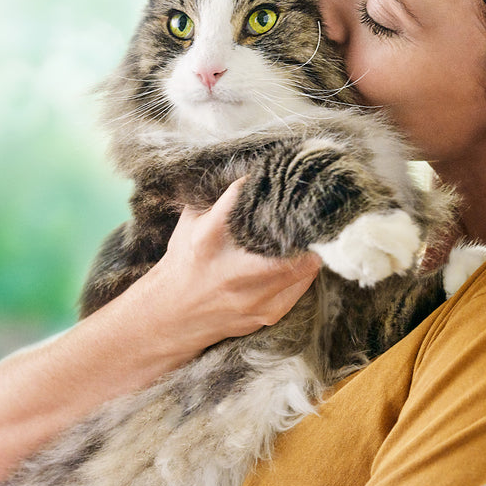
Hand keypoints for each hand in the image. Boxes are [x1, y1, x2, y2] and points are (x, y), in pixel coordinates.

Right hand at [136, 177, 321, 354]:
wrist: (171, 315)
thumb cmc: (185, 260)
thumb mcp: (191, 222)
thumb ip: (220, 198)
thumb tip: (257, 171)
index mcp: (209, 239)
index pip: (249, 201)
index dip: (272, 186)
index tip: (285, 177)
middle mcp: (233, 270)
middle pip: (291, 241)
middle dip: (307, 223)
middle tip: (315, 206)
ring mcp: (254, 297)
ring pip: (306, 265)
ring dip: (312, 245)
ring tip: (314, 229)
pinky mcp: (269, 313)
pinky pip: (303, 285)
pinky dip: (305, 267)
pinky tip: (301, 256)